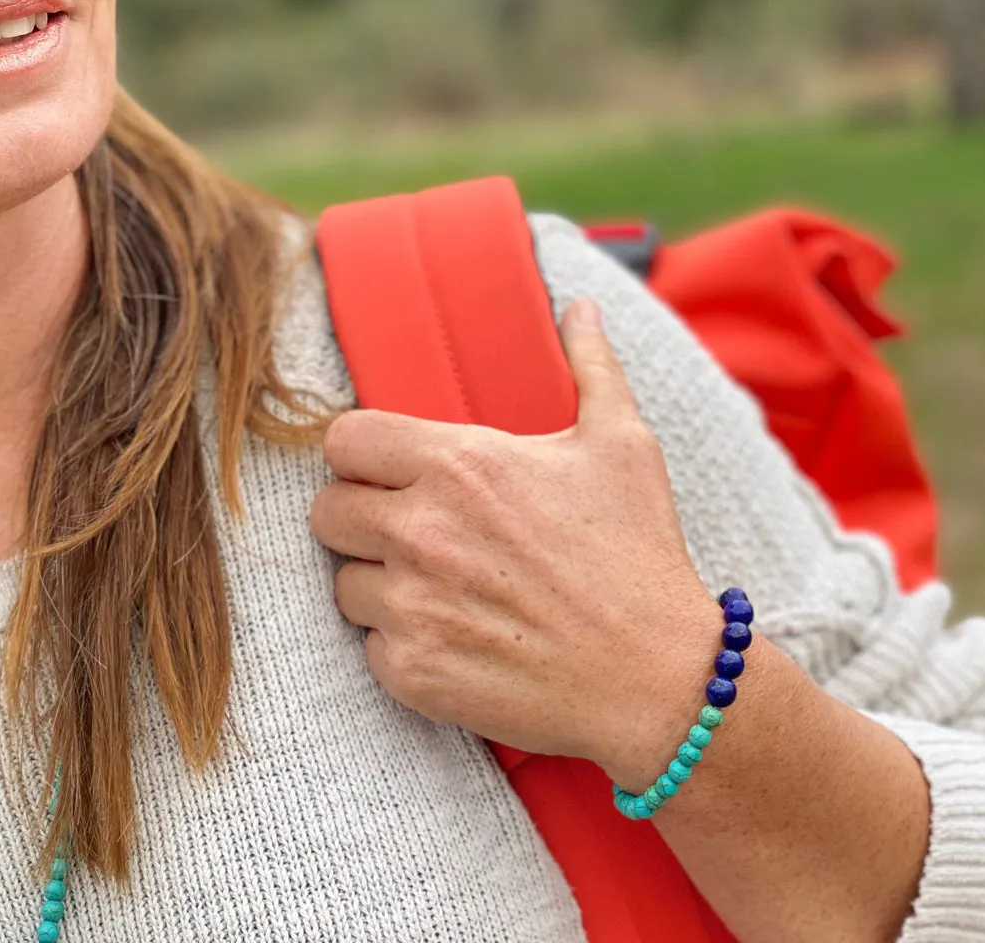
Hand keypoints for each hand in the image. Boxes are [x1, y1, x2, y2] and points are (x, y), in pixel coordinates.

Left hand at [310, 298, 722, 786]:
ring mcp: (413, 605)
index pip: (343, 441)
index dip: (361, 453)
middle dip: (360, 515)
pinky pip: (370, 645)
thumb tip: (579, 307)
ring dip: (380, 582)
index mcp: (458, 464)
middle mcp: (422, 531)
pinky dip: (402, 642)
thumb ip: (589, 366)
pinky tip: (456, 634)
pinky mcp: (414, 671)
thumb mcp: (622, 445)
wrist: (658, 678)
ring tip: (440, 586)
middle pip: (326, 510)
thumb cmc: (639, 554)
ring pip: (343, 582)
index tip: (388, 469)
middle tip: (409, 528)